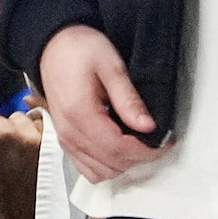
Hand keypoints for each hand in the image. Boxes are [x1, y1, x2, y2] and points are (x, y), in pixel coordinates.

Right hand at [36, 25, 159, 183]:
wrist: (53, 46)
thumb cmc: (79, 49)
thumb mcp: (111, 66)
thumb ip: (128, 99)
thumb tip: (147, 126)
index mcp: (79, 113)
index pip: (117, 148)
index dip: (146, 151)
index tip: (164, 142)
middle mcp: (68, 131)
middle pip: (110, 164)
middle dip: (138, 158)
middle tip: (155, 140)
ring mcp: (65, 138)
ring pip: (99, 172)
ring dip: (123, 164)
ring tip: (138, 144)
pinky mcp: (65, 140)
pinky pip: (86, 169)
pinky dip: (106, 166)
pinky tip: (119, 149)